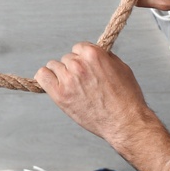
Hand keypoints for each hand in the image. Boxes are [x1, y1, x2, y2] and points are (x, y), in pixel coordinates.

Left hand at [36, 42, 154, 145]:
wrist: (125, 122)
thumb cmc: (126, 98)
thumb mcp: (121, 68)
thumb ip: (104, 57)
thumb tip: (92, 52)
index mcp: (93, 54)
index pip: (78, 47)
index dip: (83, 58)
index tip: (87, 68)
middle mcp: (78, 64)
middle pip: (66, 58)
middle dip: (74, 68)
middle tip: (84, 83)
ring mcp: (67, 79)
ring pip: (53, 66)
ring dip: (61, 75)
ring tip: (74, 88)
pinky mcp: (59, 95)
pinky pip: (42, 76)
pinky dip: (46, 78)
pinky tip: (53, 84)